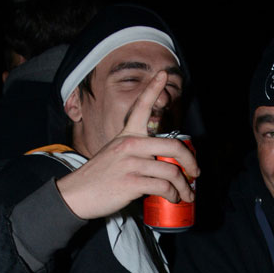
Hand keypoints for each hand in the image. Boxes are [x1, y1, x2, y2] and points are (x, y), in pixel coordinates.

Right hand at [56, 72, 198, 220]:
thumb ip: (136, 153)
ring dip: (184, 186)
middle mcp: (130, 145)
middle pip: (172, 146)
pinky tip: (173, 198)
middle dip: (190, 161)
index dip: (154, 88)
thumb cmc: (99, 177)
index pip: (141, 107)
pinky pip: (163, 187)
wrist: (78, 193)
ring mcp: (131, 164)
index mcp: (127, 136)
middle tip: (195, 172)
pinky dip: (173, 195)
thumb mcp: (115, 155)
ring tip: (186, 193)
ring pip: (171, 171)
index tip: (164, 74)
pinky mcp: (131, 182)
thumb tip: (159, 162)